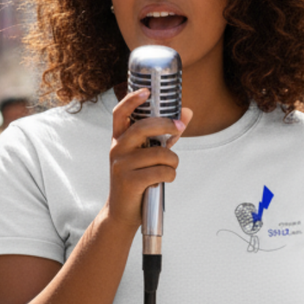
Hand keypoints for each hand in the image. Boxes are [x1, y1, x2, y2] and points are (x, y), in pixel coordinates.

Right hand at [107, 89, 190, 229]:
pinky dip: (170, 176)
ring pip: (160, 153)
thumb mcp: (147, 155)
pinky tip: (163, 181)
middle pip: (143, 127)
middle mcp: (117, 149)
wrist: (122, 213)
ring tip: (168, 169)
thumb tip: (186, 113)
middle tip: (180, 127)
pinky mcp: (129, 181)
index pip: (120, 113)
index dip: (131, 100)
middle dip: (166, 125)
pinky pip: (161, 171)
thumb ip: (166, 134)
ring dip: (172, 162)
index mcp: (119, 140)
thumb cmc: (137, 180)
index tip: (146, 91)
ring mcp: (122, 165)